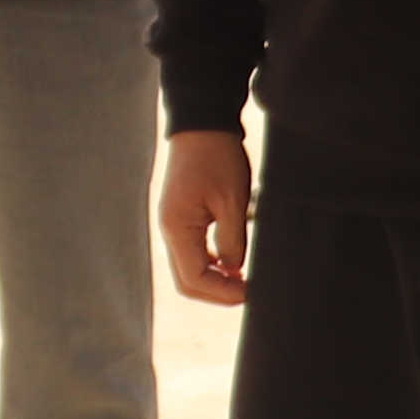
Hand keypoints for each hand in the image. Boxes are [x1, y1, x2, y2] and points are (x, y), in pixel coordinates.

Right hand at [161, 130, 256, 306]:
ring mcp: (172, 224)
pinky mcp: (181, 217)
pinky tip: (232, 262)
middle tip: (247, 293)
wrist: (202, 125)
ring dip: (213, 280)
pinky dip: (210, 264)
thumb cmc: (218, 158)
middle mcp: (169, 230)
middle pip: (186, 281)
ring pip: (187, 269)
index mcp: (178, 228)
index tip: (250, 292)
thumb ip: (232, 240)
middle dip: (216, 293)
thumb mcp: (233, 201)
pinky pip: (191, 252)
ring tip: (242, 280)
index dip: (223, 292)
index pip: (195, 278)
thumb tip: (234, 270)